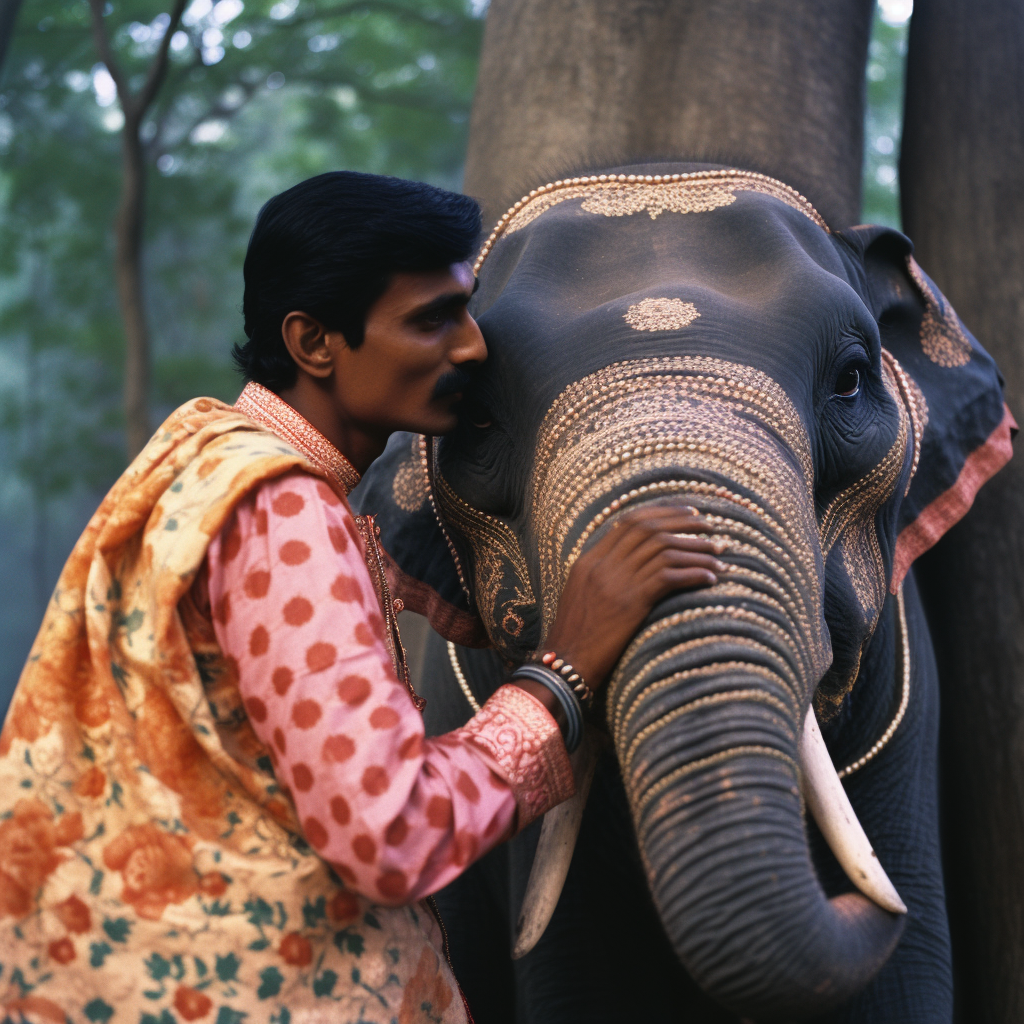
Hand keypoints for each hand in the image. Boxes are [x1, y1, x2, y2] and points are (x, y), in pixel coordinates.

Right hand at [541, 505, 726, 690]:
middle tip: (708, 525)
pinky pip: (669, 577)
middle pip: (649, 529)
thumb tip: (633, 562)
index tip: (687, 513)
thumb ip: (602, 574)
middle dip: (684, 523)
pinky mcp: (631, 603)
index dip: (662, 513)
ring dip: (696, 549)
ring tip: (718, 554)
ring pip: (664, 551)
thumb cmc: (576, 636)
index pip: (630, 522)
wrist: (566, 663)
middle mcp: (603, 565)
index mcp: (589, 560)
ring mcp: (616, 582)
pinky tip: (710, 578)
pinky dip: (694, 574)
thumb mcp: (581, 596)